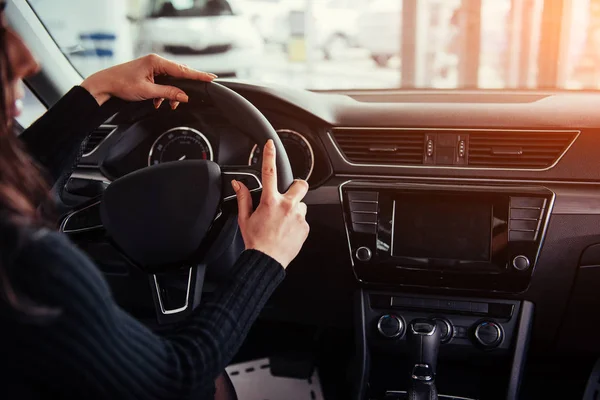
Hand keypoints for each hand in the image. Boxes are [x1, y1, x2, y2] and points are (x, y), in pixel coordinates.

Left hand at [80, 54, 216, 107]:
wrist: (104, 85)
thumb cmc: (121, 84)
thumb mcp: (148, 91)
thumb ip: (168, 93)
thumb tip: (184, 96)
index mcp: (156, 61)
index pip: (183, 70)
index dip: (198, 75)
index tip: (211, 77)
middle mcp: (155, 62)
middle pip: (178, 75)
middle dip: (183, 89)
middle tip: (190, 97)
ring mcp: (152, 68)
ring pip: (170, 82)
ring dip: (170, 94)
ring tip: (168, 104)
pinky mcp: (148, 74)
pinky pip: (163, 83)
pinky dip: (163, 94)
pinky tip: (158, 102)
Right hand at [232, 140, 309, 267]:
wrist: (266, 261)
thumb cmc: (255, 241)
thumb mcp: (245, 218)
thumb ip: (244, 197)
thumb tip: (238, 184)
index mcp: (270, 201)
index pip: (269, 172)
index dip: (269, 155)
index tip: (270, 144)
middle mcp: (287, 206)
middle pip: (300, 184)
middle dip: (296, 186)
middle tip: (288, 195)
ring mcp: (298, 216)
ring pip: (301, 204)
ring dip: (294, 208)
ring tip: (283, 221)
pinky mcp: (305, 227)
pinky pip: (303, 219)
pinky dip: (296, 222)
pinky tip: (286, 231)